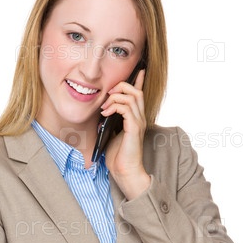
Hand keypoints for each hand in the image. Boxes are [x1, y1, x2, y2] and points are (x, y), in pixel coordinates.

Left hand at [103, 69, 150, 199]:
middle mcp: (140, 118)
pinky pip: (126, 108)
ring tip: (105, 106)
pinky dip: (114, 106)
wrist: (125, 172)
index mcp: (136, 119)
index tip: (139, 70)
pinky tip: (106, 113)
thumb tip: (102, 111)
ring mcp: (138, 123)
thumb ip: (110, 122)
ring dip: (116, 96)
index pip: (140, 95)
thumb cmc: (118, 157)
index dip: (139, 81)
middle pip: (136, 91)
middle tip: (108, 94)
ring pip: (132, 96)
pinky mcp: (134, 128)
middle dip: (121, 86)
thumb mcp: (111, 134)